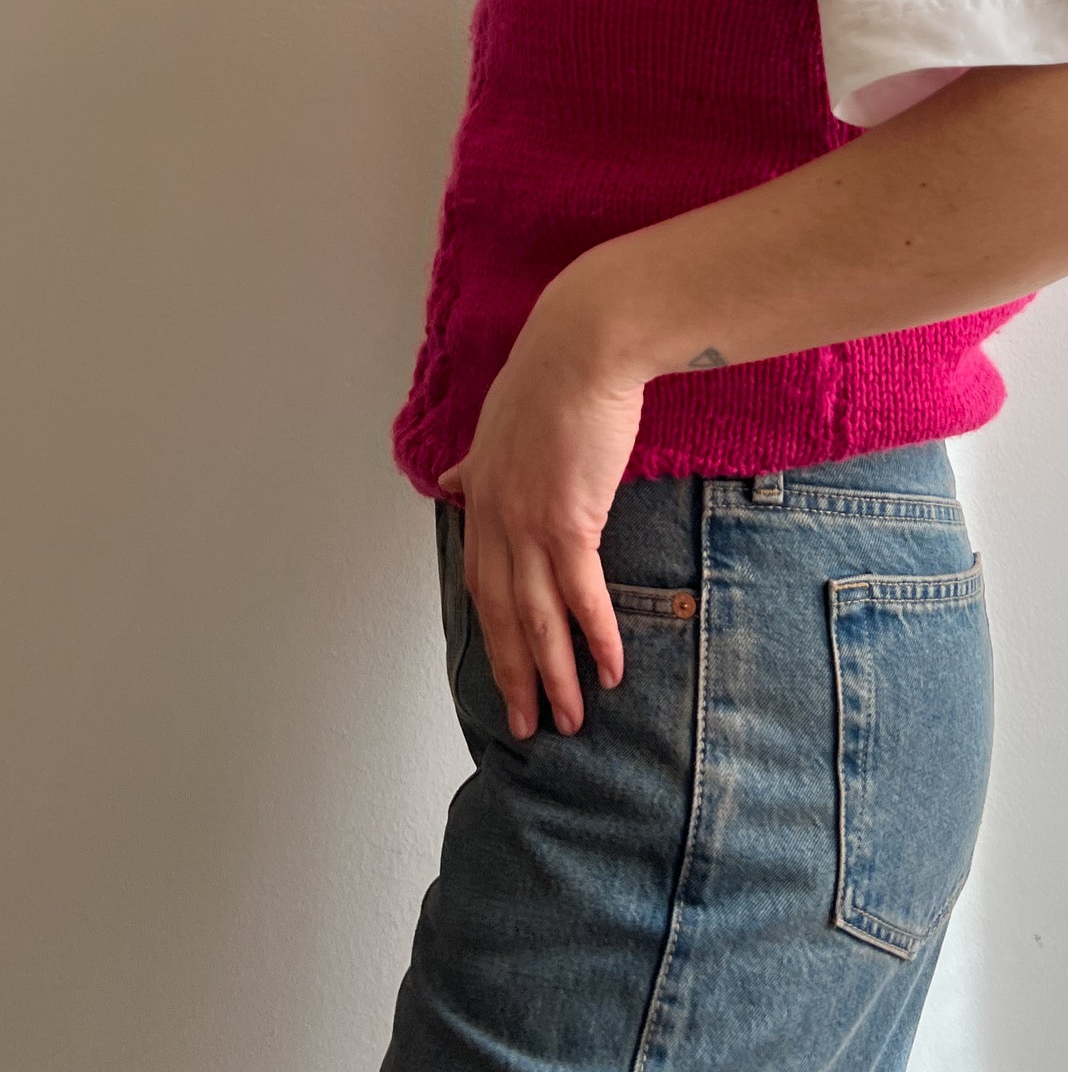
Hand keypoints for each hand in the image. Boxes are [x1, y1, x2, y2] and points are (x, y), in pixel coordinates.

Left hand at [437, 264, 645, 739]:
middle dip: (516, 676)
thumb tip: (451, 481)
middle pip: (503, 617)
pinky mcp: (569, 521)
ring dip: (554, 676)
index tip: (507, 670)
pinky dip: (597, 638)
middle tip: (530, 725)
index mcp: (482, 499)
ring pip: (538, 619)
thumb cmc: (551, 375)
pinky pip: (582, 596)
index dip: (494, 633)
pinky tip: (612, 671)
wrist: (582, 346)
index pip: (482, 583)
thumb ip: (477, 462)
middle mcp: (496, 519)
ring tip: (571, 719)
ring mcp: (528, 525)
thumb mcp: (498, 423)